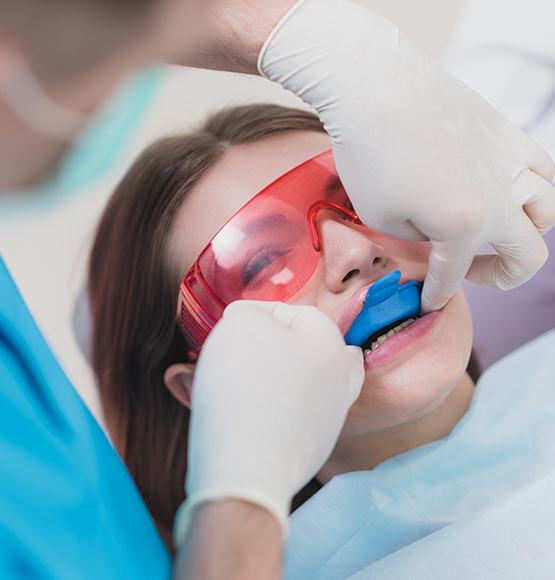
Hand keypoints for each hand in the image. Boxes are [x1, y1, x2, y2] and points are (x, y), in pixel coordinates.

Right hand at [175, 301, 363, 543]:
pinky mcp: (311, 450)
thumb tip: (250, 322)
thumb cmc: (245, 386)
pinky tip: (250, 410)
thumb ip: (249, 313)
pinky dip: (275, 408)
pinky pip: (293, 417)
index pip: (297, 313)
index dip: (260, 312)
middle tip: (246, 348)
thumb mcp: (241, 325)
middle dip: (279, 345)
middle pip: (312, 351)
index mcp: (332, 345)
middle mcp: (340, 382)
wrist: (246, 467)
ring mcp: (329, 419)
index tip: (231, 322)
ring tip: (245, 378)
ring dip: (278, 377)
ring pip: (306, 385)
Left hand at [259, 0, 554, 311]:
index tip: (427, 302)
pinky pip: (542, 168)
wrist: (375, 88)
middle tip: (470, 272)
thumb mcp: (381, 218)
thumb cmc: (369, 155)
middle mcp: (501, 198)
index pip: (454, 275)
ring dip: (527, 232)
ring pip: (549, 210)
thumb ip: (418, 239)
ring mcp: (511, 162)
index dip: (437, 294)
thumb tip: (435, 235)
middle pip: (528, 255)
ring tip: (496, 232)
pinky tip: (506, 189)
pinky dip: (532, 189)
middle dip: (501, 277)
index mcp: (465, 226)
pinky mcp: (508, 132)